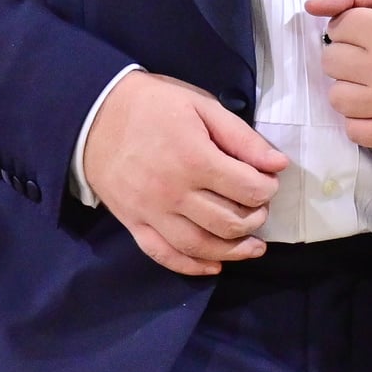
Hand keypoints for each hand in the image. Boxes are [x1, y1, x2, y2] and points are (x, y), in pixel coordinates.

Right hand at [82, 73, 286, 277]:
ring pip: (201, 246)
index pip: (248, 189)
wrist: (93, 114)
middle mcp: (174, 192)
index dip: (267, 188)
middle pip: (229, 222)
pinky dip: (192, 266)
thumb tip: (278, 165)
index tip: (268, 181)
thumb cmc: (151, 105)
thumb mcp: (200, 105)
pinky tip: (214, 265)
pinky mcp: (133, 223)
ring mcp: (152, 212)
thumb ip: (241, 137)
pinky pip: (164, 255)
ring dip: (234, 251)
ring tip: (252, 245)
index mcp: (195, 159)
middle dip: (255, 218)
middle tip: (258, 207)